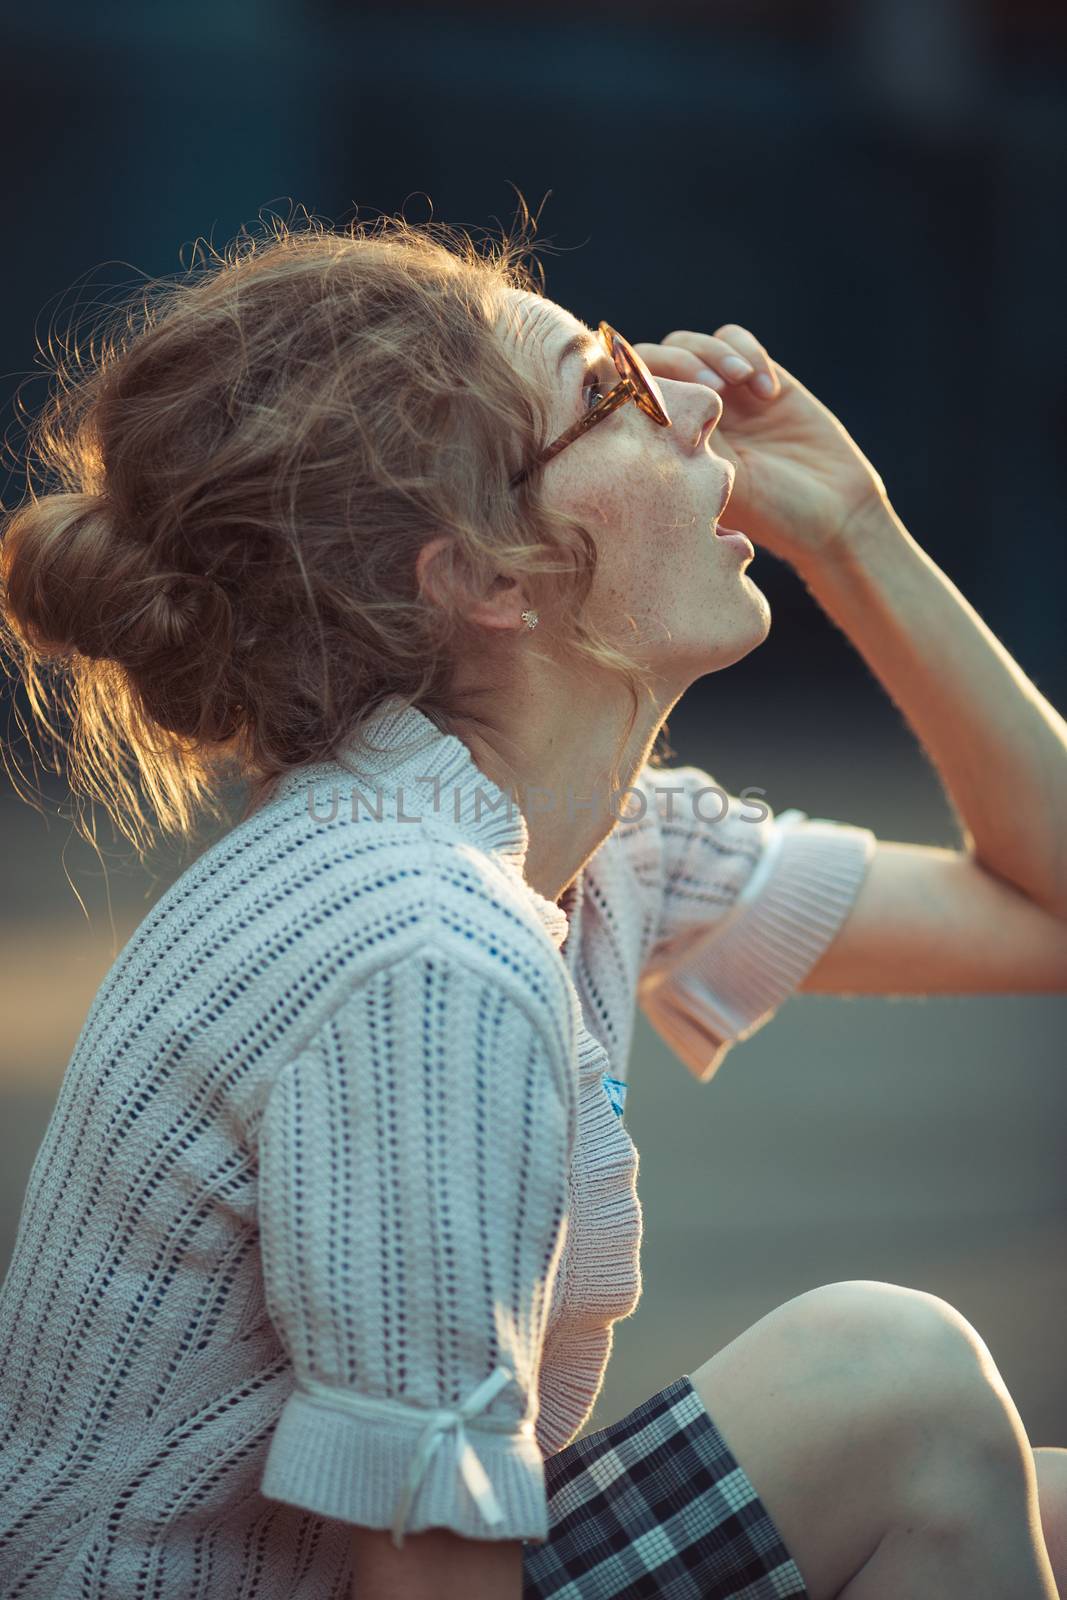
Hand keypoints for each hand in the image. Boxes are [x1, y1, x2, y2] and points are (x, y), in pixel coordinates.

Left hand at [631, 325, 889, 566]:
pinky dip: (748, 352)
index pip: (630, 392)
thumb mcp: (718, 484)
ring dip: (715, 353)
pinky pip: (734, 338)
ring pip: (694, 342)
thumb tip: (649, 402)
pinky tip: (768, 391)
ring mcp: (723, 395)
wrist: (833, 512)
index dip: (638, 379)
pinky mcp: (757, 379)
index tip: (662, 392)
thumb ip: (683, 442)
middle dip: (681, 361)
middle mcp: (688, 415)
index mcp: (666, 443)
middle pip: (656, 356)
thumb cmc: (773, 513)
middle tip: (714, 389)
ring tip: (742, 384)